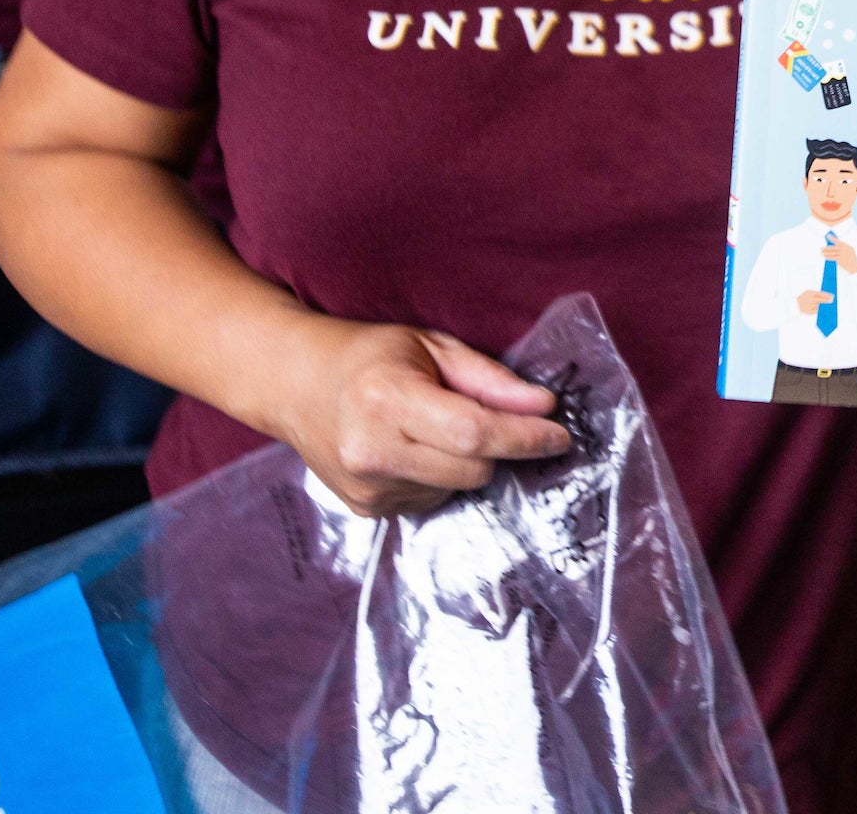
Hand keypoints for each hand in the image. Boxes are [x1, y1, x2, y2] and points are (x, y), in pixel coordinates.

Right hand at [280, 322, 569, 516]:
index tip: (560, 436)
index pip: (473, 432)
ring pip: (457, 487)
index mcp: (387, 400)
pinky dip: (439, 477)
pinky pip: (433, 500)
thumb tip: (543, 406)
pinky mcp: (366, 510)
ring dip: (465, 462)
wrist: (297, 385)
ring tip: (433, 428)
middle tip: (492, 418)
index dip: (524, 437)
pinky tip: (414, 449)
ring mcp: (366, 487)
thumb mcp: (433, 347)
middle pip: (473, 468)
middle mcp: (371, 450)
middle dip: (498, 447)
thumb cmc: (372, 357)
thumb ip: (489, 379)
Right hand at [798, 288, 834, 315]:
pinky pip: (816, 311)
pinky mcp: (808, 311)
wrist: (794, 305)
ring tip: (828, 305)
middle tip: (832, 300)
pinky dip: (819, 310)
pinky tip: (822, 309)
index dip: (827, 295)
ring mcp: (809, 305)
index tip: (832, 296)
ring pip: (819, 306)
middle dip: (827, 300)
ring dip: (824, 306)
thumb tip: (827, 296)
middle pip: (821, 300)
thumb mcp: (808, 292)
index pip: (821, 294)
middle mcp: (810, 299)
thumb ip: (817, 294)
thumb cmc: (804, 297)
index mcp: (810, 293)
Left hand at [824, 233, 856, 273]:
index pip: (838, 241)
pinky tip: (825, 256)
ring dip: (826, 253)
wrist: (855, 266)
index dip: (833, 238)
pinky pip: (833, 258)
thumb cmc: (852, 259)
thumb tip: (836, 246)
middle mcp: (844, 250)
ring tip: (821, 252)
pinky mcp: (840, 260)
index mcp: (847, 246)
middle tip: (821, 248)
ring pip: (832, 253)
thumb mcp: (850, 251)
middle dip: (827, 248)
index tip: (828, 236)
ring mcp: (842, 255)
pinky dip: (828, 257)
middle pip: (833, 248)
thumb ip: (844, 248)